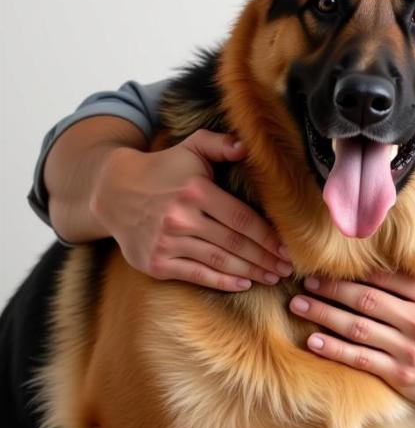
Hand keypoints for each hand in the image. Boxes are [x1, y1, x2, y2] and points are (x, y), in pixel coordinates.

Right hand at [91, 129, 292, 290]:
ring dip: (250, 272)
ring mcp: (166, 243)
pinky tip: (243, 283)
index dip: (268, 237)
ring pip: (219, 261)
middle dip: (265, 258)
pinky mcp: (155, 263)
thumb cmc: (164, 169)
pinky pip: (196, 275)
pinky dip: (221, 282)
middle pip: (234, 243)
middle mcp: (181, 218)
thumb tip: (248, 145)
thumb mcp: (192, 147)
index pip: (241, 219)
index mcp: (196, 191)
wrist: (113, 192)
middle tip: (288, 268)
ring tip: (272, 277)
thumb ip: (220, 143)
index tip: (288, 248)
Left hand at [290, 215, 414, 412]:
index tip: (335, 264)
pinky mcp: (401, 375)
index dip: (359, 271)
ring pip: (358, 328)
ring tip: (299, 304)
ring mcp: (409, 351)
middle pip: (367, 300)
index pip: (390, 277)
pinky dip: (335, 349)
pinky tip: (314, 340)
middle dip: (333, 289)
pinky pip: (361, 359)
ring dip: (324, 315)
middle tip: (306, 281)